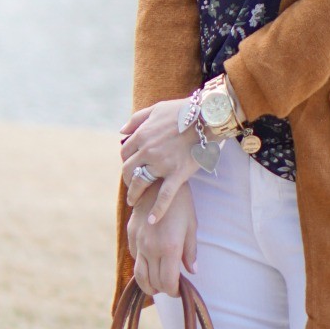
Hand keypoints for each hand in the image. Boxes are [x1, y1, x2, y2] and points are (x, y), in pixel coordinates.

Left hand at [120, 100, 199, 220]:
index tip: (131, 166)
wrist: (208, 116)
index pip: (125, 152)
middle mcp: (148, 150)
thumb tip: (121, 131)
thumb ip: (136, 119)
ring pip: (141, 183)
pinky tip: (152, 220)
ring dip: (134, 195)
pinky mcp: (177, 174)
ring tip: (134, 201)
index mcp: (142, 134)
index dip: (126, 160)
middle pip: (129, 170)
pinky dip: (157, 210)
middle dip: (128, 179)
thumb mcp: (157, 108)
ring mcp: (162, 163)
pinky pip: (164, 196)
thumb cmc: (183, 110)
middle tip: (132, 185)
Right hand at [128, 181, 196, 297]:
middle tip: (170, 286)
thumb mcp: (191, 225)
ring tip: (157, 282)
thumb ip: (190, 250)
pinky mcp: (131, 234)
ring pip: (139, 275)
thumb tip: (192, 271)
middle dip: (163, 288)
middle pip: (153, 282)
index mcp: (169, 247)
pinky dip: (142, 265)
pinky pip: (134, 257)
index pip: (168, 283)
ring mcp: (138, 242)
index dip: (174, 291)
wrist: (159, 180)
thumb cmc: (181, 202)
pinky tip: (150, 261)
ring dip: (148, 283)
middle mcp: (151, 248)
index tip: (179, 289)